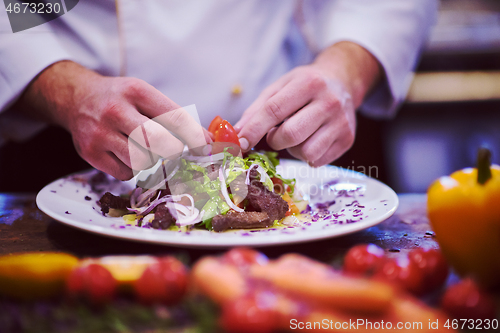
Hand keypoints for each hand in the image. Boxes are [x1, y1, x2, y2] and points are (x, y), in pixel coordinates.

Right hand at [18, 61, 207, 179]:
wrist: (76, 98)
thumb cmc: (120, 99)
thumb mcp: (144, 95)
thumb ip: (172, 116)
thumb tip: (207, 141)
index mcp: (136, 91)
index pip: (175, 117)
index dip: (195, 136)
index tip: (207, 147)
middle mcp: (116, 111)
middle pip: (159, 142)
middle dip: (173, 150)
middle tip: (174, 149)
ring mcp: (100, 133)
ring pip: (143, 161)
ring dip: (151, 159)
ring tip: (142, 146)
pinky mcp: (90, 153)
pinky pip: (126, 172)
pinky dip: (133, 168)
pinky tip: (126, 154)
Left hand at [235, 42, 380, 166]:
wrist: (343, 82)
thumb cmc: (305, 86)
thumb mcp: (280, 87)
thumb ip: (257, 110)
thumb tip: (237, 135)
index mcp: (308, 83)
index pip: (274, 110)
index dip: (254, 129)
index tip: (241, 143)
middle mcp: (329, 102)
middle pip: (290, 134)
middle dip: (275, 140)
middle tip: (276, 134)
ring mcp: (341, 123)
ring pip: (305, 152)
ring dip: (292, 149)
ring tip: (297, 135)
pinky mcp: (347, 140)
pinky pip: (317, 161)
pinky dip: (307, 155)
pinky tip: (310, 140)